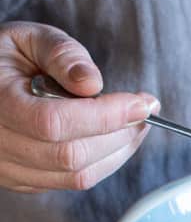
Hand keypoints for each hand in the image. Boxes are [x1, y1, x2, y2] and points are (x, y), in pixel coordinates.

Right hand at [0, 21, 159, 192]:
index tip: (142, 103)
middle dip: (120, 134)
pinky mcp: (23, 180)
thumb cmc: (5, 57)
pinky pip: (72, 182)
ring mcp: (8, 168)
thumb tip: (92, 83)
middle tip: (146, 110)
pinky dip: (103, 162)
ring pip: (77, 175)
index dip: (106, 116)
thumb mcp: (29, 39)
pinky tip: (114, 138)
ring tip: (136, 123)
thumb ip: (61, 54)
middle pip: (71, 155)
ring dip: (118, 151)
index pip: (54, 122)